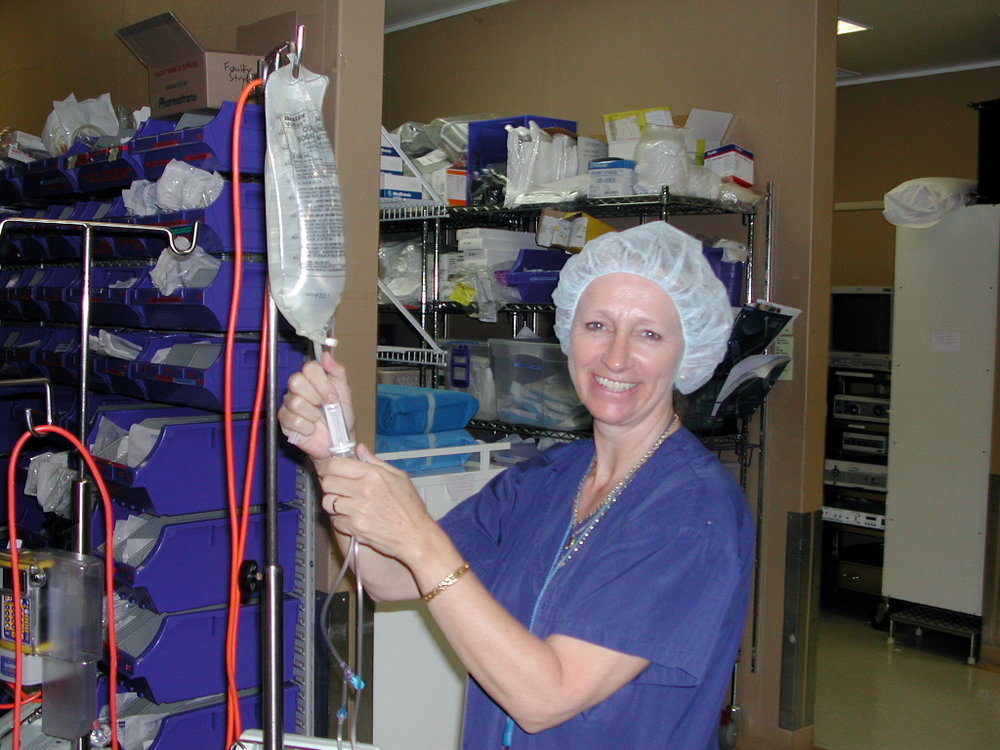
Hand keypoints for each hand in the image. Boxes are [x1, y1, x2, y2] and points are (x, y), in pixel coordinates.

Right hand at [278, 352, 356, 460]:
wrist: (338, 440)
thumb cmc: (340, 415)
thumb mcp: (344, 392)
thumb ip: (337, 372)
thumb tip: (326, 356)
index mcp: (312, 378)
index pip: (309, 368)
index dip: (322, 383)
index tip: (333, 397)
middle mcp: (297, 389)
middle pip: (296, 381)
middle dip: (315, 397)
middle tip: (323, 407)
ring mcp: (289, 404)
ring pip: (295, 402)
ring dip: (313, 415)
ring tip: (318, 419)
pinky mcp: (284, 421)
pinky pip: (292, 420)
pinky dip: (307, 428)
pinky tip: (311, 429)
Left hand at [318, 444, 435, 564]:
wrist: (415, 536)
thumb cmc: (410, 508)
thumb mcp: (400, 477)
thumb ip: (376, 462)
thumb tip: (360, 449)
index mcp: (374, 474)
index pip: (335, 465)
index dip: (328, 466)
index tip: (328, 469)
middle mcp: (364, 490)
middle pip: (327, 482)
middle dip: (329, 484)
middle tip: (337, 487)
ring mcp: (358, 510)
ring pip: (327, 502)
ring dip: (333, 503)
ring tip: (345, 504)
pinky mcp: (355, 527)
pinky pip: (335, 521)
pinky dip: (341, 520)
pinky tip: (353, 518)